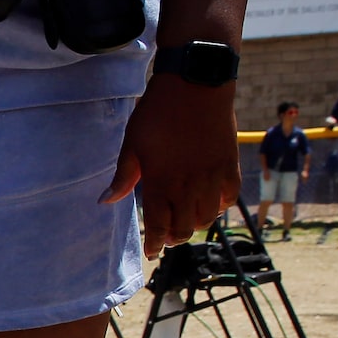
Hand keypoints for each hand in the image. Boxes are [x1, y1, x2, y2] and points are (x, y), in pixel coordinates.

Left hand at [105, 73, 238, 254]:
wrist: (196, 86)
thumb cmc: (158, 113)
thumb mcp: (132, 143)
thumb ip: (124, 176)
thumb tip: (106, 201)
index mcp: (162, 182)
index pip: (159, 226)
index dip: (155, 243)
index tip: (151, 251)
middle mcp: (190, 185)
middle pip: (184, 228)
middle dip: (172, 237)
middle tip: (164, 235)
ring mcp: (213, 176)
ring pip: (207, 217)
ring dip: (194, 223)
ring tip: (183, 219)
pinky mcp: (230, 165)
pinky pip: (229, 198)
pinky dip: (219, 206)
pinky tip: (208, 202)